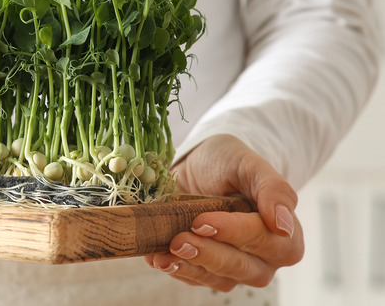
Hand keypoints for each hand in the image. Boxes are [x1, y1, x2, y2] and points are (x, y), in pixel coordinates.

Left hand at [144, 134, 303, 291]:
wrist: (197, 167)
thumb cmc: (228, 162)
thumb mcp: (248, 164)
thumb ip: (273, 188)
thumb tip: (284, 225)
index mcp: (284, 233)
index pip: (269, 243)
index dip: (236, 233)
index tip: (204, 221)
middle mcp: (264, 257)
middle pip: (243, 268)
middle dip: (209, 254)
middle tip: (180, 239)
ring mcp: (235, 267)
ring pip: (219, 279)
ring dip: (191, 267)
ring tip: (166, 252)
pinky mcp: (207, 270)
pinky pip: (195, 279)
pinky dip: (176, 269)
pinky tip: (158, 258)